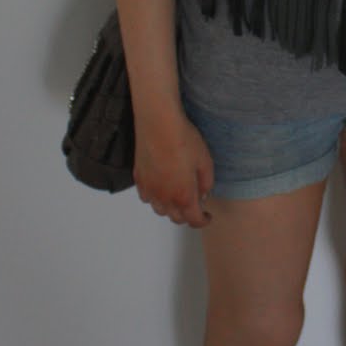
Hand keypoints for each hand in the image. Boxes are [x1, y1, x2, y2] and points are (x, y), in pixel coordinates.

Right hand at [133, 106, 215, 227]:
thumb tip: (203, 195)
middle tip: (195, 205)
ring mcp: (149, 189)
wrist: (159, 124)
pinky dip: (155, 198)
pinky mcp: (138, 178)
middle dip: (187, 215)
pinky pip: (147, 197)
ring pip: (160, 210)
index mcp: (184, 196)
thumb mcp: (206, 162)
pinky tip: (161, 187)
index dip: (203, 221)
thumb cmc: (184, 141)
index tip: (207, 216)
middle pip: (176, 218)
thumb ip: (206, 183)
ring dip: (170, 208)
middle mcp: (164, 198)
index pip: (194, 220)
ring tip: (177, 196)